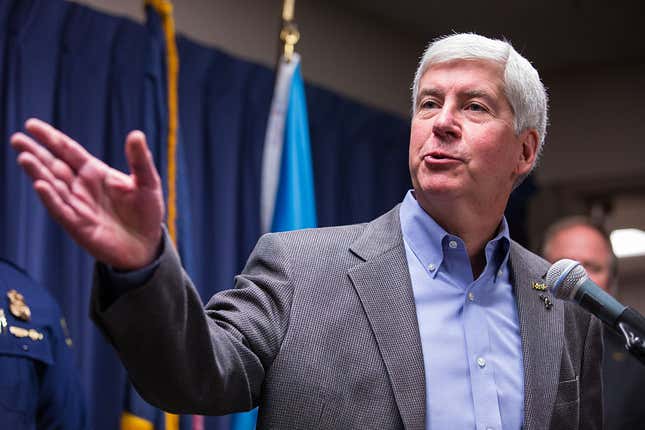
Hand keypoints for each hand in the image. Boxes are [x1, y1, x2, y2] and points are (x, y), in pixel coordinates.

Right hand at [11, 118, 164, 269]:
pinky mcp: (77, 225)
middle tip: (17, 138)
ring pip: (53, 186)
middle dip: (36, 152)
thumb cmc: (146, 211)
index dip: (51, 138)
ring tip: (24, 157)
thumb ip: (140, 160)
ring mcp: (77, 205)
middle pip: (54, 165)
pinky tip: (41, 185)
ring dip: (38, 172)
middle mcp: (81, 187)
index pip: (69, 151)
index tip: (31, 125)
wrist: (146, 245)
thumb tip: (137, 134)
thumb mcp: (148, 182)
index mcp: (95, 172)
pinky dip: (51, 198)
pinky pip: (61, 209)